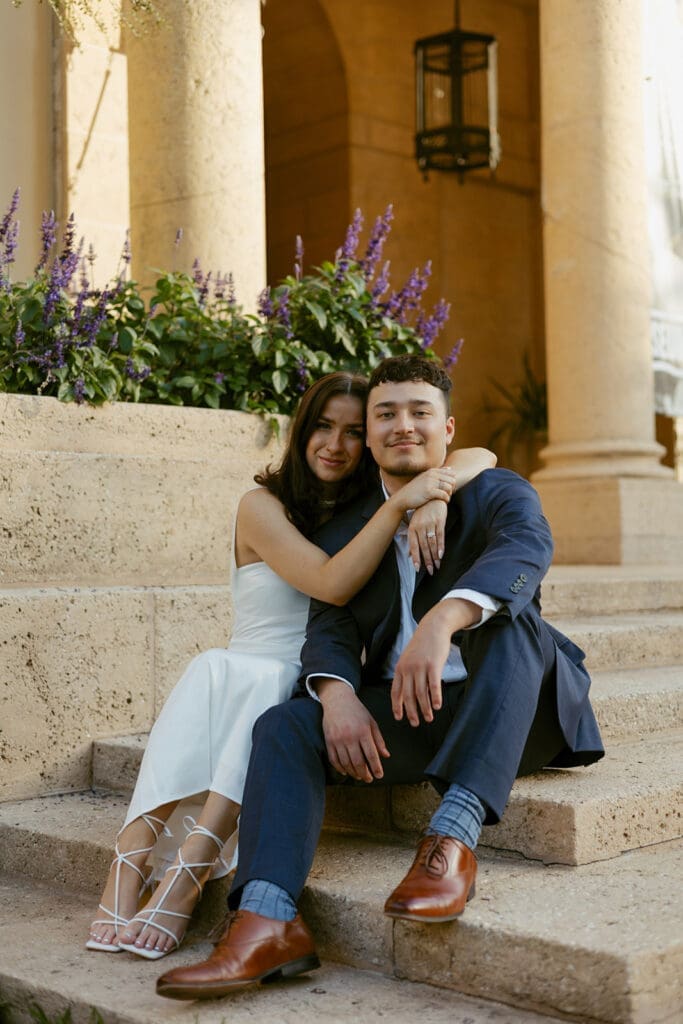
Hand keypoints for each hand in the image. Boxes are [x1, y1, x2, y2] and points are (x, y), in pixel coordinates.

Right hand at [317, 679, 389, 782]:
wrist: (337, 700)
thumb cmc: (357, 711)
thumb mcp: (371, 722)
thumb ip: (378, 739)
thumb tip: (386, 755)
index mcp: (363, 731)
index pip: (371, 754)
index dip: (376, 767)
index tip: (379, 775)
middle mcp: (350, 736)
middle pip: (358, 762)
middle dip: (365, 774)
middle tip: (369, 779)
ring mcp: (338, 739)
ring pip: (346, 763)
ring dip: (353, 773)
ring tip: (359, 776)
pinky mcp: (328, 741)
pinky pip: (334, 759)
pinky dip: (340, 768)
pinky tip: (346, 771)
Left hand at [391, 599, 480, 725]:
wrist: (433, 628)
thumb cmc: (422, 645)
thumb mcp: (409, 658)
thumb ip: (406, 673)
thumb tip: (407, 692)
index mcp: (400, 668)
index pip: (396, 692)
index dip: (397, 706)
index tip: (399, 718)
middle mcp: (408, 669)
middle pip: (408, 696)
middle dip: (411, 712)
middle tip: (415, 723)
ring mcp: (420, 667)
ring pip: (421, 694)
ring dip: (425, 709)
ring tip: (429, 718)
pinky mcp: (433, 666)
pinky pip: (434, 686)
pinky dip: (435, 698)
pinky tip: (438, 706)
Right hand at [392, 466, 455, 514]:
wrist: (402, 498)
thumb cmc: (415, 490)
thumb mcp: (425, 478)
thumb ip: (438, 473)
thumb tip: (450, 468)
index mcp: (432, 471)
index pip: (451, 474)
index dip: (452, 482)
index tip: (447, 488)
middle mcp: (431, 475)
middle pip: (452, 480)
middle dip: (452, 488)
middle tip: (447, 494)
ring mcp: (430, 482)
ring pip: (449, 487)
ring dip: (450, 494)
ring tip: (445, 498)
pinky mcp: (429, 492)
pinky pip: (444, 495)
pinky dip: (446, 499)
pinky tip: (444, 501)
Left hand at [408, 499, 447, 574]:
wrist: (432, 497)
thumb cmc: (422, 513)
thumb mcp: (414, 524)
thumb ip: (413, 540)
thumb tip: (409, 555)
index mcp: (412, 528)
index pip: (413, 546)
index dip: (415, 558)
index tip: (417, 569)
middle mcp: (420, 527)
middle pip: (424, 547)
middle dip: (427, 560)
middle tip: (430, 571)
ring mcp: (430, 524)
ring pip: (432, 543)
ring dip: (435, 556)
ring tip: (437, 566)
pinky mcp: (440, 522)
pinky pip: (440, 536)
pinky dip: (441, 547)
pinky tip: (441, 555)